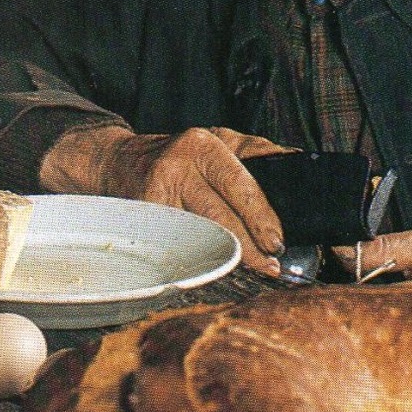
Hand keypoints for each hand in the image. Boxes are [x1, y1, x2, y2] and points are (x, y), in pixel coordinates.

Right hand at [39, 125, 290, 276]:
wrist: (119, 163)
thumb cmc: (180, 157)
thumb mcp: (218, 142)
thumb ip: (255, 152)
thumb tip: (292, 162)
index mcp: (203, 145)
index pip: (239, 183)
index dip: (260, 216)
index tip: (277, 241)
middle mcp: (177, 167)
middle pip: (218, 215)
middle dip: (248, 245)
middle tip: (270, 263)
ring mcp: (156, 194)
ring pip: (198, 235)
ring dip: (228, 258)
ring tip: (253, 269)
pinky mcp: (141, 218)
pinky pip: (177, 245)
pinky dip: (199, 260)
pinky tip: (215, 269)